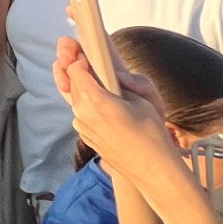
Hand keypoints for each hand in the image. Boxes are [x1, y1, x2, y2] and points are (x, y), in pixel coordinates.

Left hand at [54, 37, 176, 181]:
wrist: (153, 171)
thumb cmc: (151, 135)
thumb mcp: (143, 100)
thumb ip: (125, 81)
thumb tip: (114, 73)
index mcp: (94, 100)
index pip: (74, 69)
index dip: (79, 57)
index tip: (87, 52)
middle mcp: (81, 114)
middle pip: (69, 82)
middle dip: (72, 66)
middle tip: (78, 53)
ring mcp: (81, 127)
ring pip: (74, 98)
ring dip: (79, 85)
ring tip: (92, 76)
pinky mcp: (85, 136)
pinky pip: (81, 112)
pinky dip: (85, 101)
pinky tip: (100, 100)